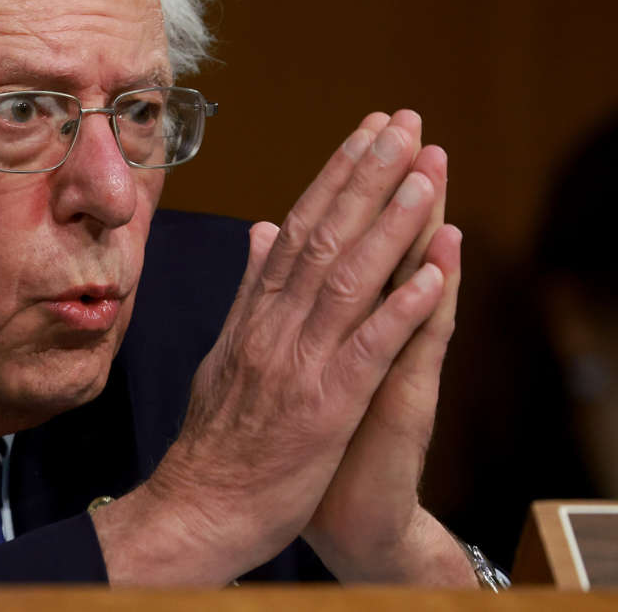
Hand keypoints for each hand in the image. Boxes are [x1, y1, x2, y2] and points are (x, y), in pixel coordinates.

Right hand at [93, 110, 446, 583]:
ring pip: (346, 279)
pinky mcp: (324, 406)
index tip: (365, 134)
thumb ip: (248, 291)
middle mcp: (274, 326)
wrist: (200, 505)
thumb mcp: (225, 351)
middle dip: (367, 176)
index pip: (296, 228)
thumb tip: (260, 232)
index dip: (334, 176)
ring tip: (423, 175)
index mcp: (254, 313)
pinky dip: (398, 308)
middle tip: (401, 125)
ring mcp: (298, 363)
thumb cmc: (218, 436)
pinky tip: (430, 272)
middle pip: (324, 236)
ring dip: (389, 224)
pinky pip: (366, 349)